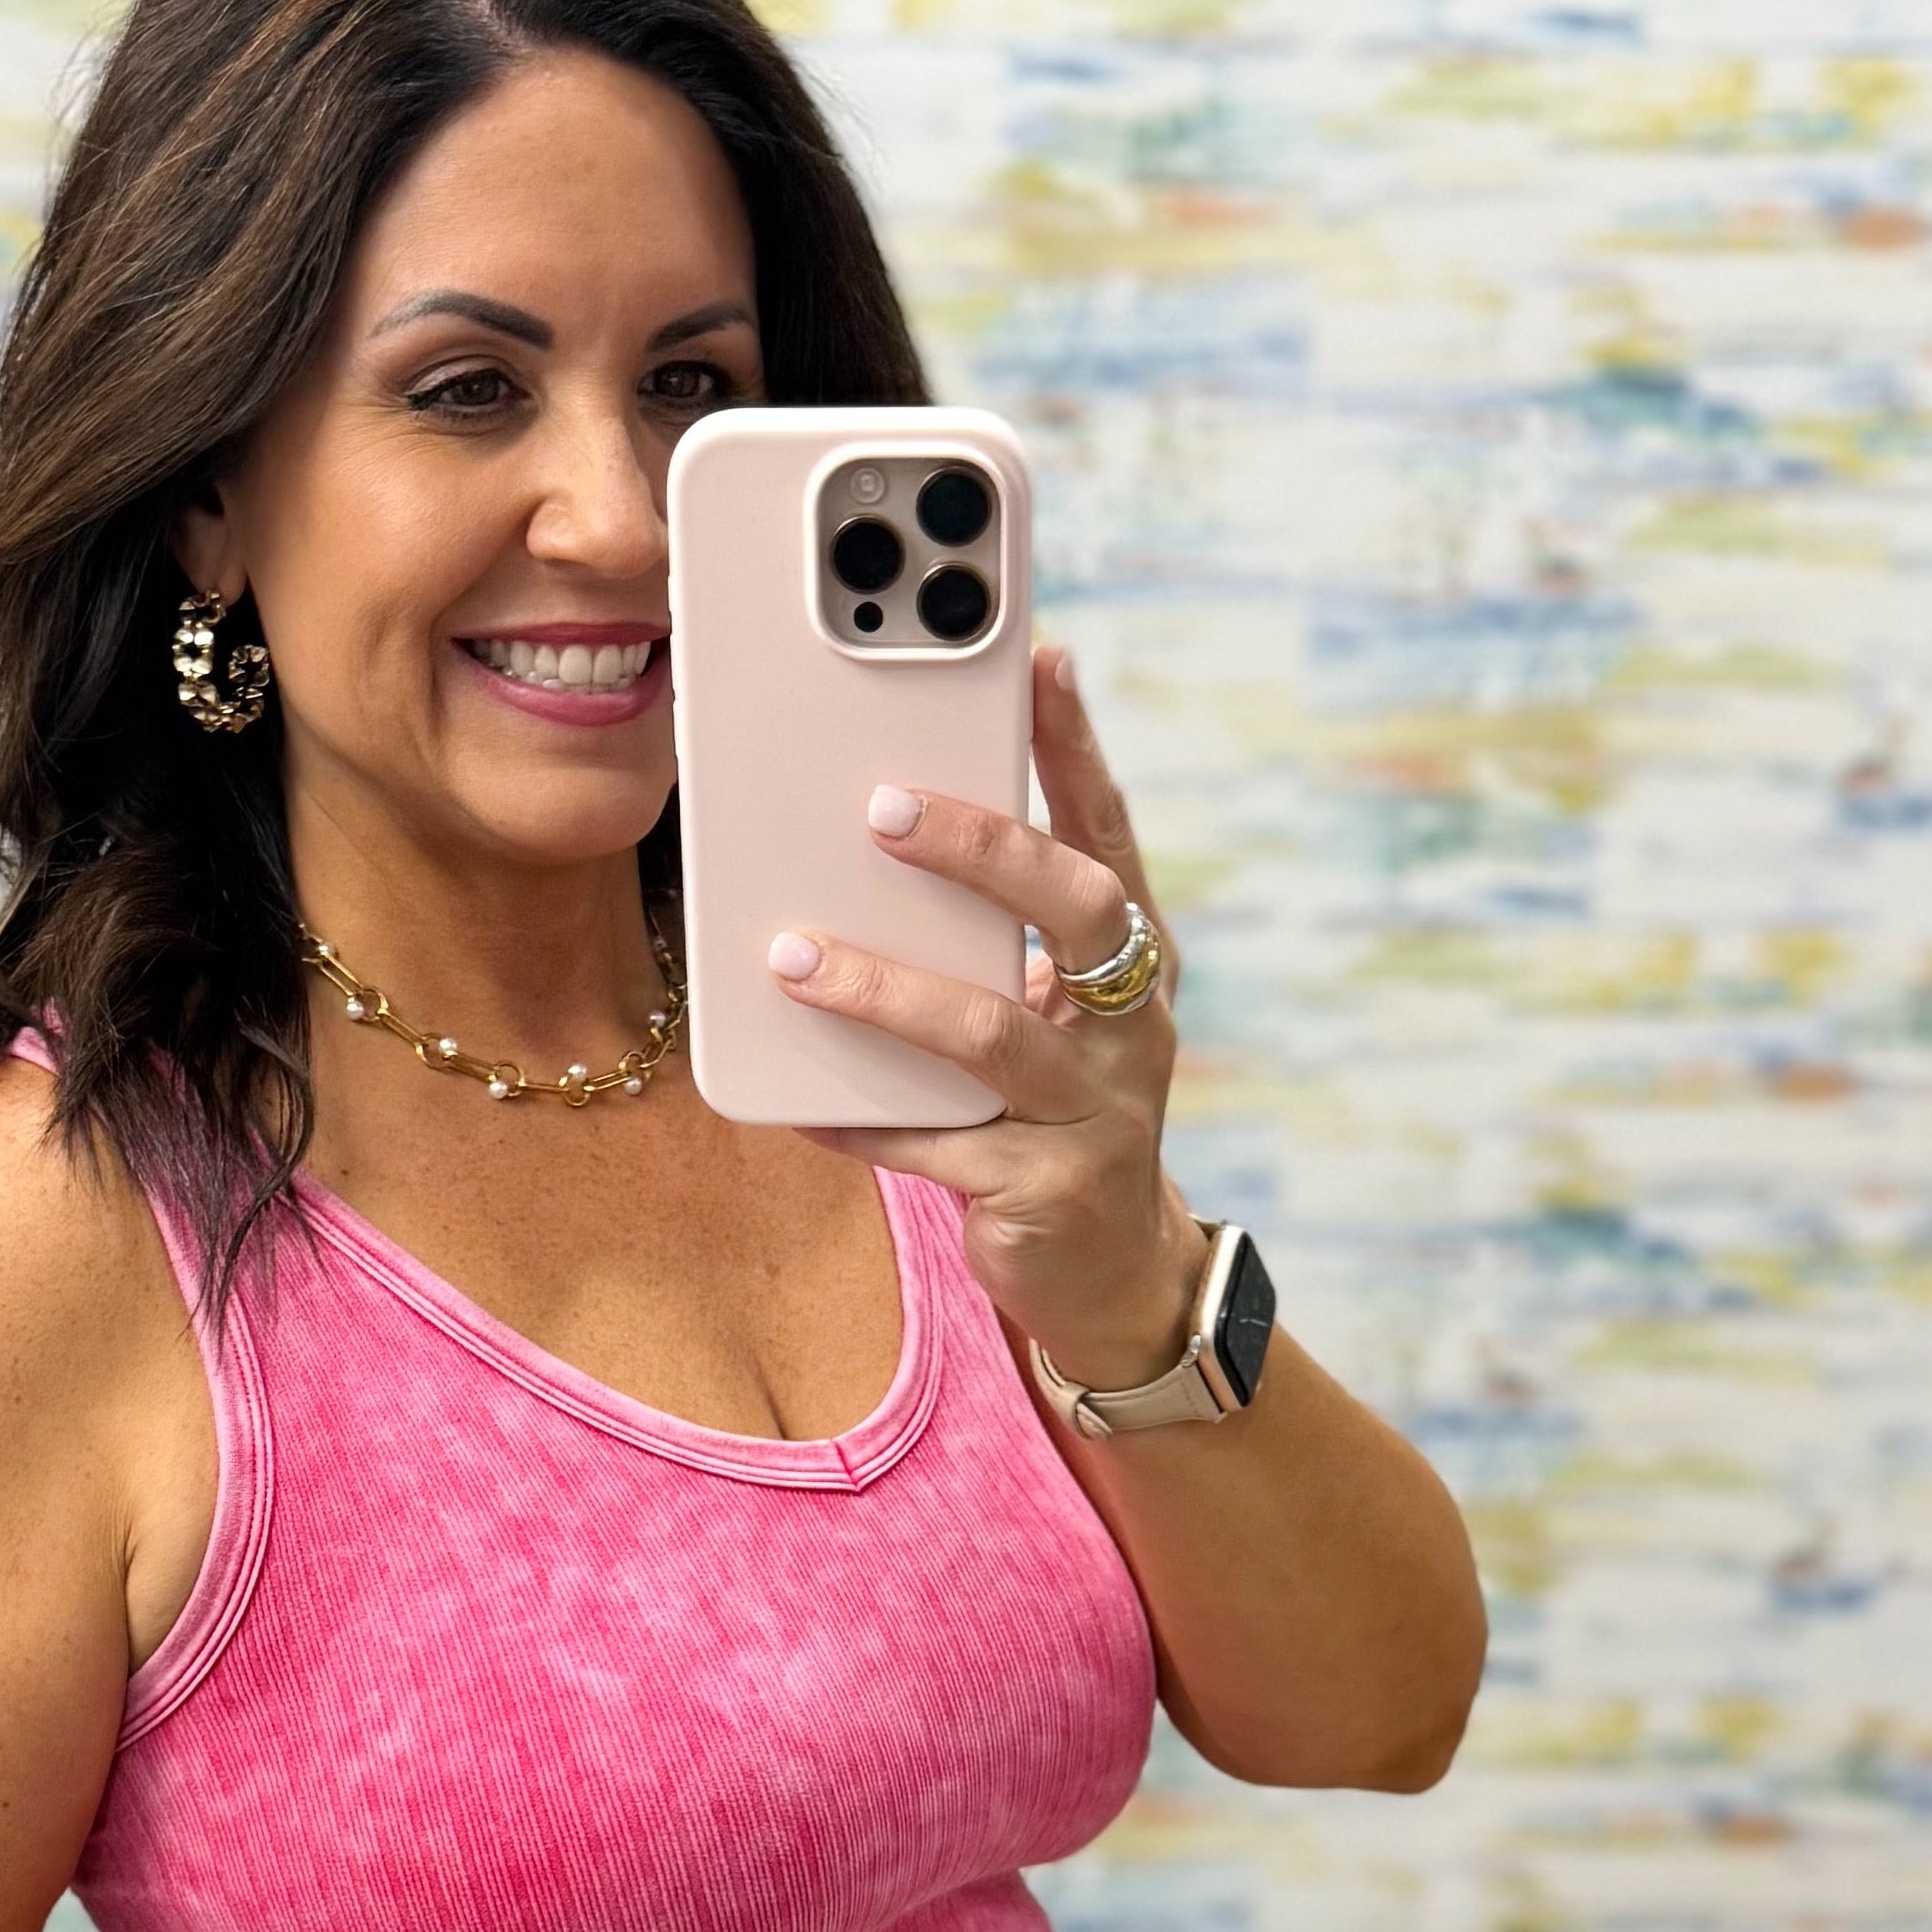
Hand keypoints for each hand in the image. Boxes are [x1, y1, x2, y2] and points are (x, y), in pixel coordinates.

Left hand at [766, 641, 1211, 1392]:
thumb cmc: (1049, 1110)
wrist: (1105, 1272)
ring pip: (991, 1035)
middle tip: (881, 808)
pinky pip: (935, 1147)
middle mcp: (1133, 1027)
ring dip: (887, 990)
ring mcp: (1096, 1113)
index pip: (1111, 833)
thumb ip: (985, 942)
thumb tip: (856, 845)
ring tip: (795, 954)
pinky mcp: (1043, 1193)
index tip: (1041, 659)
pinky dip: (860, 1118)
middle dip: (985, 849)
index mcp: (1136, 963)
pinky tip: (797, 1100)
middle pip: (1078, 912)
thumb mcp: (1038, 1015)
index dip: (1079, 748)